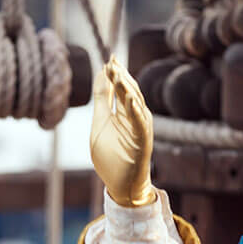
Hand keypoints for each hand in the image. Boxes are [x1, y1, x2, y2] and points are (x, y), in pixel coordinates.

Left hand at [89, 57, 157, 207]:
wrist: (120, 186)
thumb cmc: (111, 157)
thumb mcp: (99, 124)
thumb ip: (101, 101)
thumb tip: (100, 75)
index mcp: (123, 113)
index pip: (119, 88)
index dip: (114, 74)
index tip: (109, 57)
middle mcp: (134, 117)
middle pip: (129, 92)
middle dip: (121, 76)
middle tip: (112, 60)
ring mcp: (140, 128)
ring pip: (135, 103)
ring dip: (127, 87)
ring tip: (118, 72)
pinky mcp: (143, 141)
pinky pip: (140, 123)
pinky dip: (135, 110)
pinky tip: (128, 97)